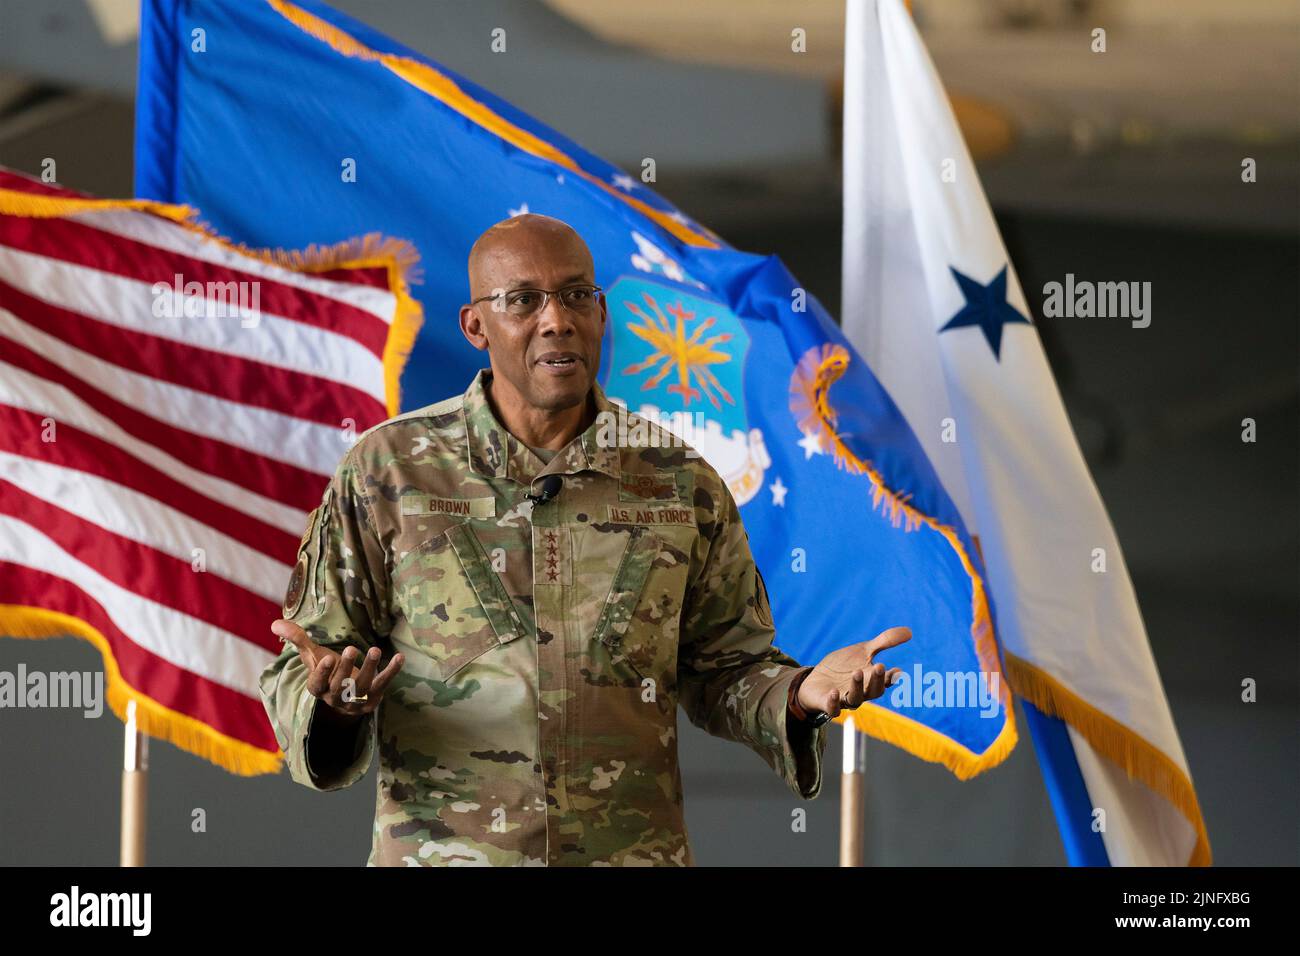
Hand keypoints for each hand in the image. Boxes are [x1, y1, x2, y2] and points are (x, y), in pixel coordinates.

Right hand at [271, 619, 403, 722]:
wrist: (345, 694)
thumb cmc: (327, 669)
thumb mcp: (312, 654)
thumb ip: (297, 638)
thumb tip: (275, 623)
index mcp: (318, 689)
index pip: (317, 684)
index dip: (322, 673)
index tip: (327, 659)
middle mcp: (335, 698)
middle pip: (340, 687)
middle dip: (345, 669)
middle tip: (351, 648)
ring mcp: (355, 701)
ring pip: (362, 688)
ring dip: (369, 668)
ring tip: (375, 650)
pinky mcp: (373, 700)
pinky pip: (383, 685)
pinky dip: (391, 672)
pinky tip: (399, 657)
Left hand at [797, 626, 910, 717]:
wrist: (816, 680)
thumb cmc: (843, 666)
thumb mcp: (863, 650)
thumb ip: (884, 642)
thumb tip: (910, 631)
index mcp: (870, 680)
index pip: (884, 680)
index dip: (891, 677)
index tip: (897, 670)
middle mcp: (860, 692)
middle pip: (873, 691)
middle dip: (877, 679)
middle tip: (880, 666)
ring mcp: (844, 699)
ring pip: (855, 699)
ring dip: (857, 686)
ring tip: (857, 672)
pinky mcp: (827, 704)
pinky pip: (832, 708)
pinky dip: (833, 702)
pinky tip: (834, 692)